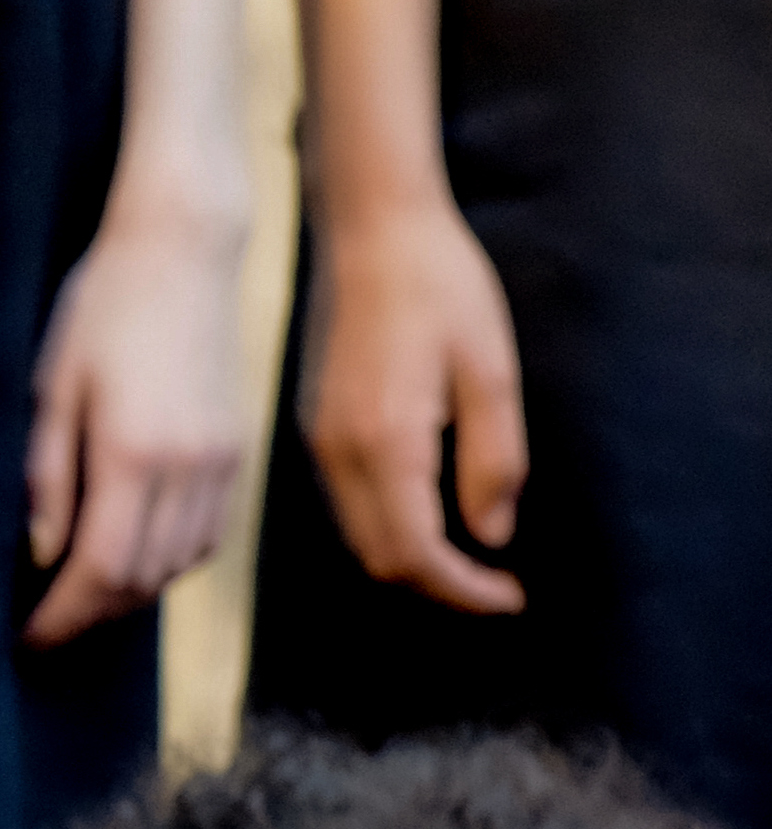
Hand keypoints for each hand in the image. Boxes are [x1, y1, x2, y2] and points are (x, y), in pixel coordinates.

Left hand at [20, 199, 249, 647]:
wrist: (184, 249)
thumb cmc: (102, 308)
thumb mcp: (52, 388)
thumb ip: (48, 477)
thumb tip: (43, 554)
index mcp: (135, 453)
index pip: (101, 570)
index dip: (62, 618)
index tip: (26, 640)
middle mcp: (190, 467)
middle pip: (143, 579)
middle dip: (91, 616)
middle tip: (45, 627)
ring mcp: (223, 461)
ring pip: (181, 564)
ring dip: (130, 595)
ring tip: (80, 600)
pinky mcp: (238, 450)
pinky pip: (208, 535)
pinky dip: (168, 562)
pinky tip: (132, 557)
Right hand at [296, 193, 527, 613]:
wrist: (372, 232)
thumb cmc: (442, 288)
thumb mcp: (492, 372)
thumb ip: (493, 459)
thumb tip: (492, 535)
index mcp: (386, 441)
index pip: (415, 554)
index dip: (464, 591)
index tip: (511, 597)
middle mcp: (340, 453)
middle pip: (379, 559)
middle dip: (439, 586)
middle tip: (498, 587)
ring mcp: (321, 442)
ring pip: (359, 537)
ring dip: (413, 560)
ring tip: (470, 558)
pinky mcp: (317, 428)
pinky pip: (348, 504)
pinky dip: (390, 528)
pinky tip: (431, 511)